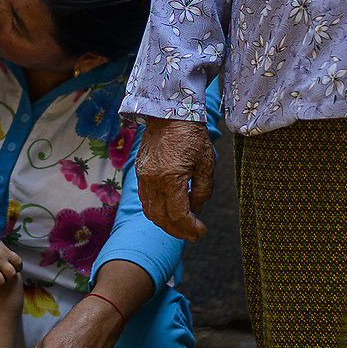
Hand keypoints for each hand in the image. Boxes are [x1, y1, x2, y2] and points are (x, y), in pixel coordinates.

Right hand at [0, 243, 23, 285]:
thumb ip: (2, 249)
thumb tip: (5, 253)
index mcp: (6, 252)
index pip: (18, 263)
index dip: (17, 267)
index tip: (13, 267)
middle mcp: (0, 261)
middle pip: (11, 274)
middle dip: (8, 275)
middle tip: (3, 273)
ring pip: (0, 281)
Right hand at [134, 117, 213, 240]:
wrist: (169, 112)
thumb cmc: (192, 135)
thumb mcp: (206, 163)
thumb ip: (202, 190)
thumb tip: (197, 210)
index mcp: (171, 179)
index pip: (179, 215)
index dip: (191, 227)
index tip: (202, 231)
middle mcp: (152, 181)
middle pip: (161, 218)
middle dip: (177, 231)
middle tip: (192, 235)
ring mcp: (143, 177)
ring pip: (150, 211)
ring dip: (165, 223)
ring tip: (180, 227)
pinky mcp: (140, 172)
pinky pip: (145, 199)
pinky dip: (156, 210)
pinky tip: (168, 211)